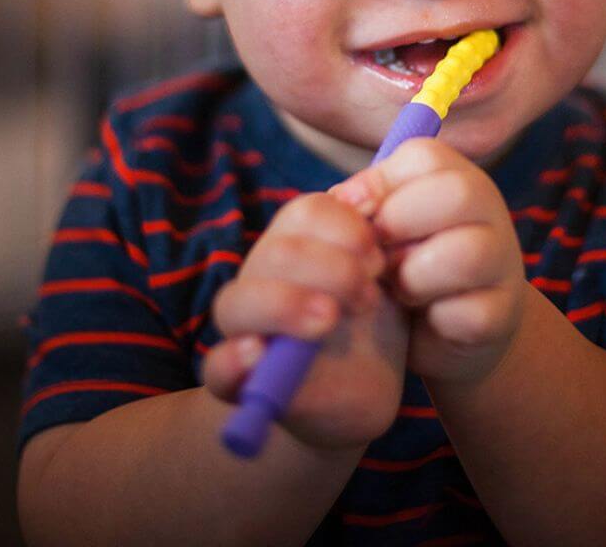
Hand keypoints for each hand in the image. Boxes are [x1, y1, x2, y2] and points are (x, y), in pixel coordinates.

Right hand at [202, 192, 408, 451]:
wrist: (361, 398)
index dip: (345, 227)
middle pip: (276, 253)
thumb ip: (380, 254)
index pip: (307, 212)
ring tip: (329, 321)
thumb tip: (372, 208)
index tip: (379, 258)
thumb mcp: (389, 290)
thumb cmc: (374, 331)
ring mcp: (245, 329)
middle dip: (329, 268)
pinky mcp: (240, 382)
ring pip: (235, 302)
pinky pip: (216, 367)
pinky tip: (257, 355)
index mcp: (301, 246)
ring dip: (284, 304)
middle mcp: (264, 279)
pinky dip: (232, 360)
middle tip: (367, 298)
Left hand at [331, 139, 526, 385]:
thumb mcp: (386, 225)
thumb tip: (339, 200)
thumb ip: (363, 204)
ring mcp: (503, 261)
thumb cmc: (406, 262)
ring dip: (414, 276)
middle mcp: (489, 209)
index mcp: (457, 176)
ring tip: (399, 288)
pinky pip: (468, 312)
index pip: (426, 155)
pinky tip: (427, 317)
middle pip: (457, 194)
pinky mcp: (504, 312)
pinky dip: (436, 319)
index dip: (380, 182)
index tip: (358, 213)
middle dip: (399, 223)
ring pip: (465, 254)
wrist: (450, 330)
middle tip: (376, 253)